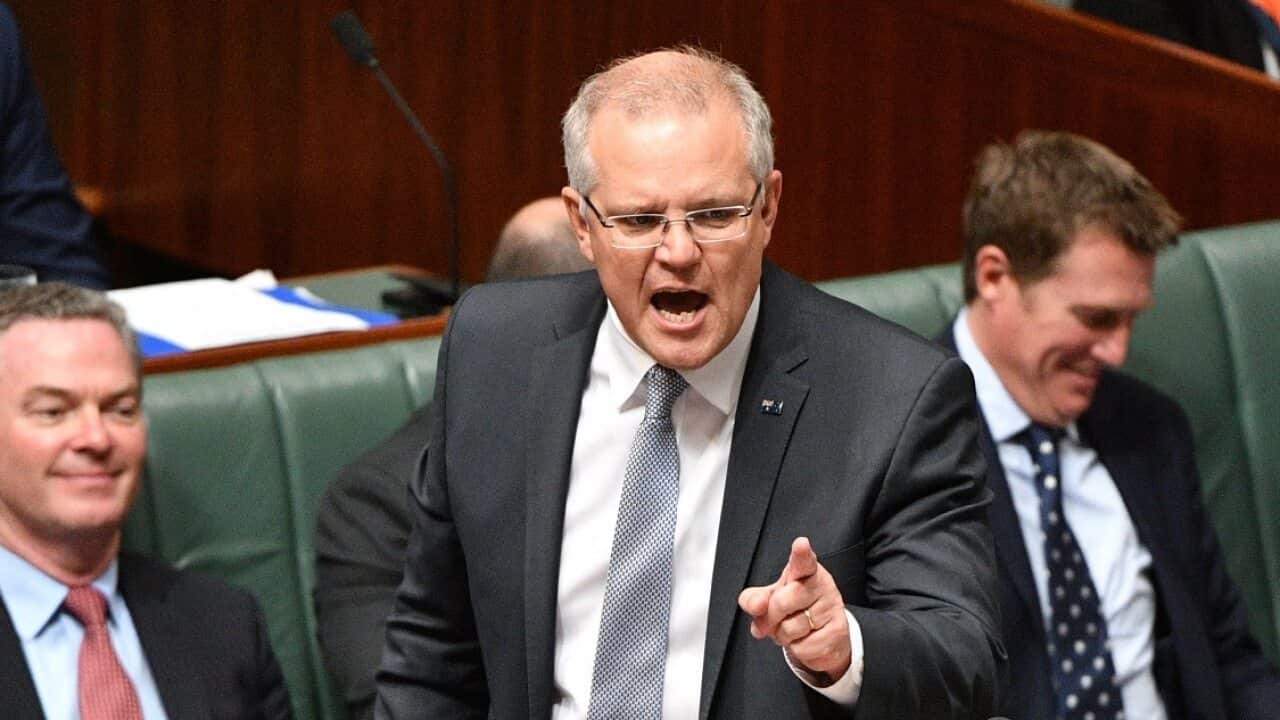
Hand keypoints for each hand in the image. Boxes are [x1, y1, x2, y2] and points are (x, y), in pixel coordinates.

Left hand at [737, 536, 851, 679]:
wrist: (823, 636)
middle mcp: (821, 584)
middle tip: (774, 618)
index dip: (801, 554)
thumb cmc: (794, 609)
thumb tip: (755, 605)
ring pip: (792, 627)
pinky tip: (806, 639)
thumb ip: (754, 599)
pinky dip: (798, 649)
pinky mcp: (838, 630)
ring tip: (792, 629)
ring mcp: (832, 606)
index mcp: (803, 570)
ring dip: (784, 635)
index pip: (803, 561)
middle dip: (771, 616)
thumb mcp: (769, 600)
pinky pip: (803, 646)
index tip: (800, 544)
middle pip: (783, 601)